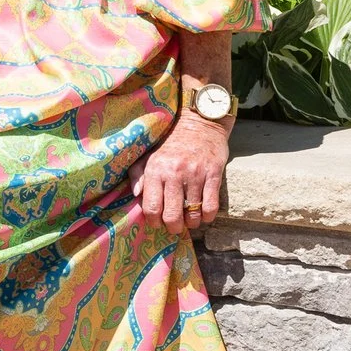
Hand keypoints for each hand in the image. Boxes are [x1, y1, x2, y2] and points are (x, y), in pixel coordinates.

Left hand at [129, 111, 230, 230]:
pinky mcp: (213, 174)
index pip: (151, 207)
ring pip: (193, 214)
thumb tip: (136, 196)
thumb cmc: (171, 142)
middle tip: (174, 227)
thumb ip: (137, 174)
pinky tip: (204, 215)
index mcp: (155, 169)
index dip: (153, 221)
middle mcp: (174, 173)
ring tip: (190, 221)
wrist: (199, 123)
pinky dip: (207, 217)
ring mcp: (195, 174)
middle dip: (173, 227)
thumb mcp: (148, 154)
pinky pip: (211, 206)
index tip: (157, 222)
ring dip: (191, 223)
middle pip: (172, 216)